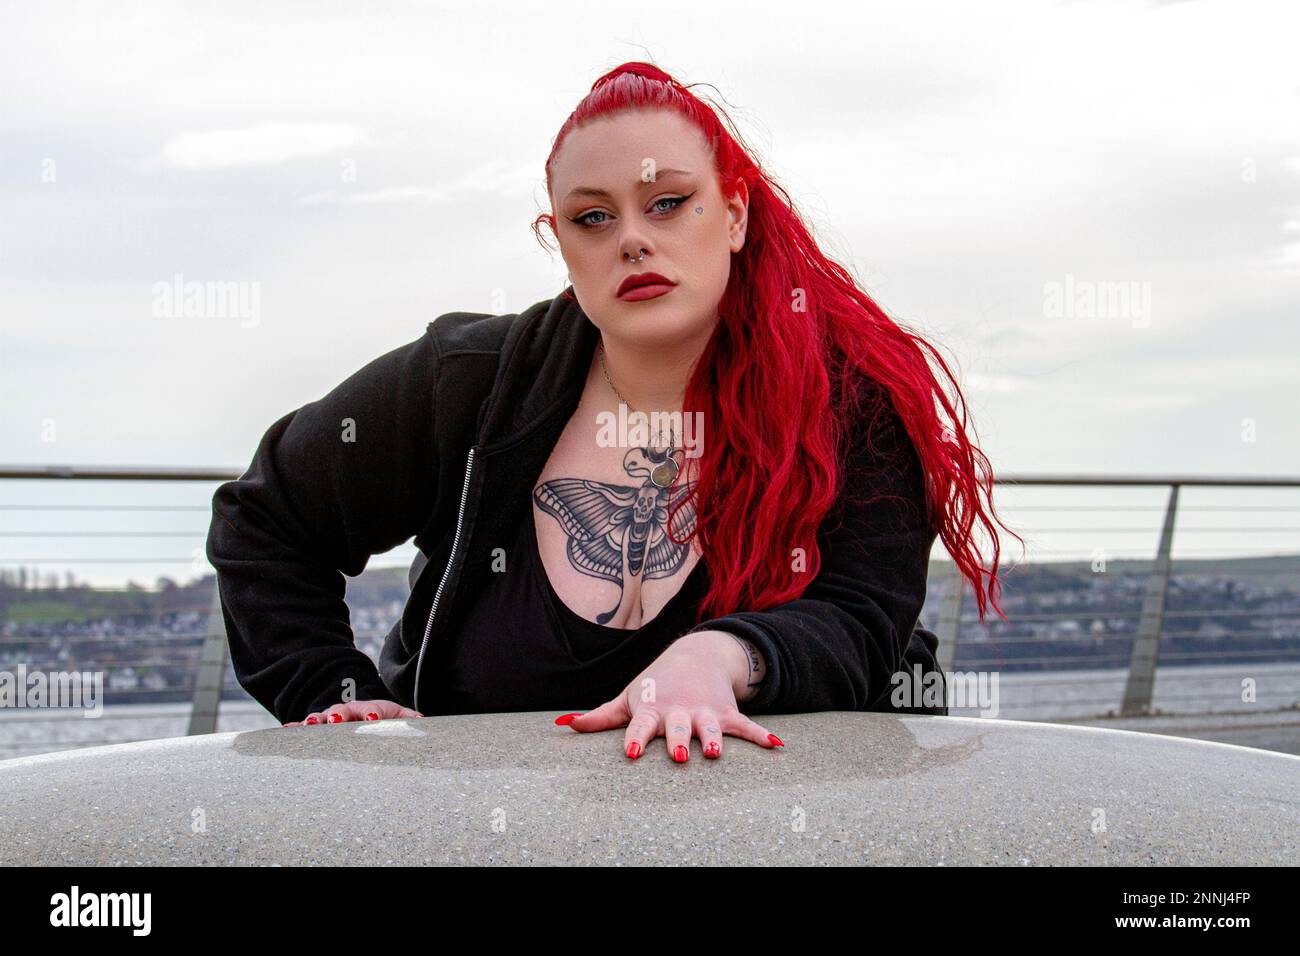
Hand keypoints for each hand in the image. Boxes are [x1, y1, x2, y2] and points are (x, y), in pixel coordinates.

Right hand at [283, 699, 423, 726]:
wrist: (365, 712)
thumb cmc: (383, 717)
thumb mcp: (397, 716)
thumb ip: (407, 718)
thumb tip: (421, 721)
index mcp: (369, 708)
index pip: (370, 710)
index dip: (371, 713)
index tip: (372, 717)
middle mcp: (347, 711)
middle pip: (342, 711)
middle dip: (338, 715)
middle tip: (335, 720)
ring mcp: (331, 718)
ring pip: (321, 718)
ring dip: (315, 721)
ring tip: (309, 725)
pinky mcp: (320, 728)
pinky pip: (306, 728)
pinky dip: (296, 728)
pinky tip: (287, 731)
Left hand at [556, 631, 783, 760]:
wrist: (694, 656)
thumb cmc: (654, 685)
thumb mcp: (628, 698)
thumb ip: (600, 716)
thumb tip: (565, 724)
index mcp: (652, 709)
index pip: (641, 725)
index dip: (637, 738)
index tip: (634, 752)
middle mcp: (678, 710)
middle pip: (678, 728)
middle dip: (678, 739)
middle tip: (679, 754)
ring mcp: (704, 712)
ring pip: (711, 726)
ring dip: (714, 737)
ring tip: (715, 751)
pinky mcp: (726, 713)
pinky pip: (746, 726)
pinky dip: (762, 735)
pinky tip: (777, 746)